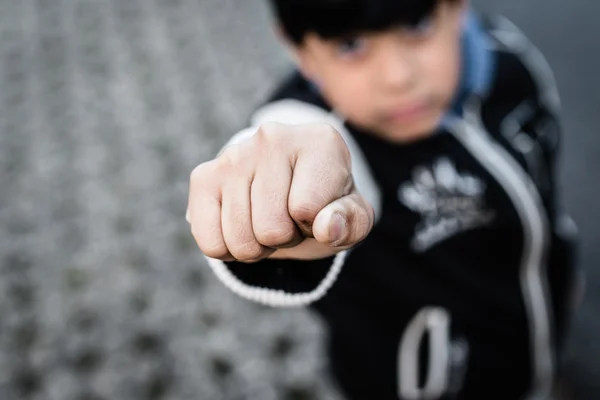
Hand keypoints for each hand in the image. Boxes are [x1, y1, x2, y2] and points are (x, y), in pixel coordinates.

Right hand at [187, 122, 374, 261]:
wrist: (290, 184)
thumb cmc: (326, 201)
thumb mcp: (352, 214)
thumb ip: (351, 222)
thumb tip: (325, 227)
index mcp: (320, 142)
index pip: (307, 209)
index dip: (316, 226)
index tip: (319, 209)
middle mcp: (273, 137)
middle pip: (271, 229)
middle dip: (285, 238)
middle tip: (291, 218)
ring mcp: (234, 155)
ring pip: (241, 240)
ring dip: (258, 245)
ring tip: (269, 218)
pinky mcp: (204, 176)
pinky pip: (210, 242)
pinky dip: (228, 250)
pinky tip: (242, 225)